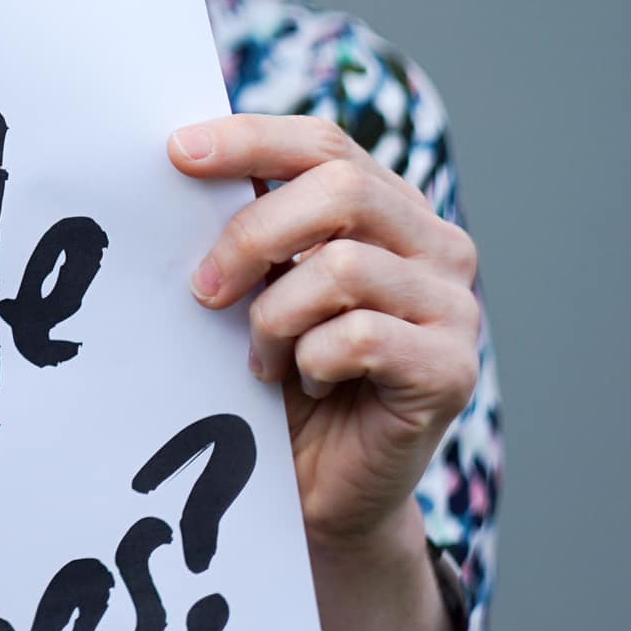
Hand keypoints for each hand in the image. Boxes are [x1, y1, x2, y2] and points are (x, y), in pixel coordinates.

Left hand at [169, 114, 480, 553]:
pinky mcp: (451, 369)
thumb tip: (186, 160)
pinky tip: (310, 384)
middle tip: (204, 290)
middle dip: (252, 235)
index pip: (325, 143)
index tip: (176, 153)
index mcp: (391, 209)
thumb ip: (254, 226)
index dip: (250, 140)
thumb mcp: (263, 286)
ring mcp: (455, 307)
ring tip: (263, 358)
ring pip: (344, 266)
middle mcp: (438, 246)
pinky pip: (360, 337)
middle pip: (340, 188)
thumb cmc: (287, 377)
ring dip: (276, 317)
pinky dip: (311, 361)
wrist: (323, 490)